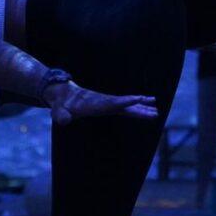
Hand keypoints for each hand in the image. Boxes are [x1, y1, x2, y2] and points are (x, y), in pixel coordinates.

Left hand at [44, 81, 158, 125]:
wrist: (63, 95)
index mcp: (95, 104)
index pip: (113, 103)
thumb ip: (61, 116)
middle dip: (139, 107)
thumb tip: (64, 120)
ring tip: (156, 111)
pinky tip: (146, 110)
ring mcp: (108, 103)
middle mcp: (105, 102)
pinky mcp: (108, 106)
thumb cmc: (61, 105)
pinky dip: (136, 109)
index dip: (124, 101)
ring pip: (128, 107)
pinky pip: (125, 109)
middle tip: (155, 110)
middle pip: (125, 105)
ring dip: (142, 108)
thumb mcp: (59, 111)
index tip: (137, 98)